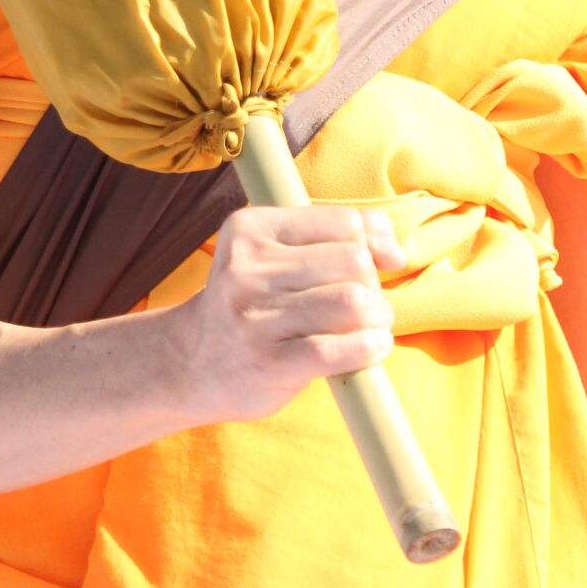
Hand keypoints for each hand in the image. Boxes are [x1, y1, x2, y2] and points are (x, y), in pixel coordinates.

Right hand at [176, 204, 406, 424]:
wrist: (191, 362)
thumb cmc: (253, 304)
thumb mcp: (278, 256)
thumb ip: (338, 237)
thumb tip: (395, 249)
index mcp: (250, 229)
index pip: (344, 223)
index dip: (374, 245)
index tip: (377, 265)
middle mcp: (246, 269)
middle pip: (354, 262)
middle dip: (375, 285)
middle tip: (365, 305)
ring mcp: (253, 318)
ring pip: (352, 303)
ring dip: (378, 317)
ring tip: (370, 327)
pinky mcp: (267, 363)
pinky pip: (338, 349)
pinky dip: (369, 347)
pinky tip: (369, 348)